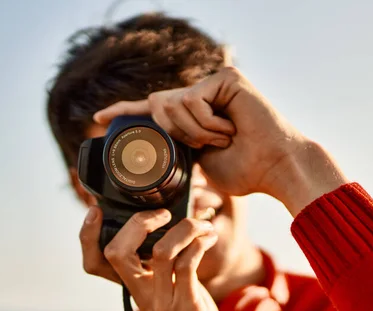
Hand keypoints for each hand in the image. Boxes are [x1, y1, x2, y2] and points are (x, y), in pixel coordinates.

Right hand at [80, 207, 224, 310]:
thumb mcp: (165, 292)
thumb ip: (163, 266)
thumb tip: (171, 228)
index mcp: (131, 286)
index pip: (94, 261)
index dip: (88, 235)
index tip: (96, 211)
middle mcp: (140, 292)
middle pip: (116, 252)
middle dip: (137, 222)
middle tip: (163, 213)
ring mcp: (162, 300)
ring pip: (159, 252)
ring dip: (183, 228)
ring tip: (201, 223)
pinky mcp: (185, 306)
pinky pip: (187, 266)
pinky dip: (198, 245)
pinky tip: (208, 239)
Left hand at [94, 67, 303, 197]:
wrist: (274, 169)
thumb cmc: (245, 171)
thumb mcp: (200, 165)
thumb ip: (178, 153)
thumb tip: (158, 154)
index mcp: (194, 115)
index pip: (153, 110)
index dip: (125, 112)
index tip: (98, 119)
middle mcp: (202, 95)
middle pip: (157, 105)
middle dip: (174, 133)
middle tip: (207, 146)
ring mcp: (213, 83)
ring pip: (172, 104)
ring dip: (194, 133)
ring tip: (225, 138)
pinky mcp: (225, 77)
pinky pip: (191, 101)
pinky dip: (206, 124)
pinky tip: (230, 128)